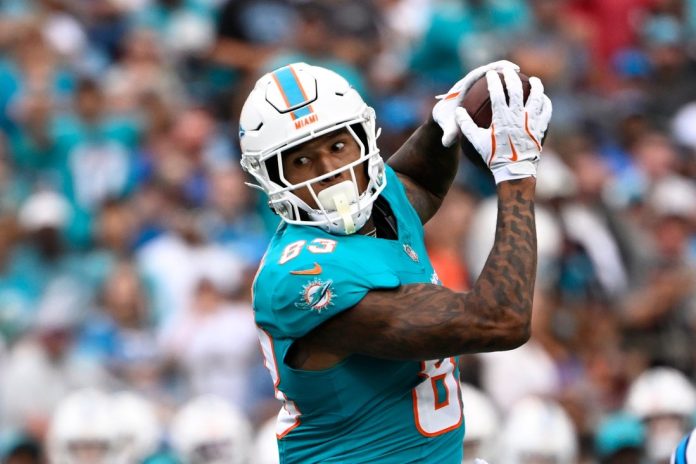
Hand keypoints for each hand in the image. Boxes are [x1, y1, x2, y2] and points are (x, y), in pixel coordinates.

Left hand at [432, 60, 519, 146]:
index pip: (474, 76)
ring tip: (521, 75)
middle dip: (501, 67)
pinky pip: (496, 84)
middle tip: (516, 70)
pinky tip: (519, 89)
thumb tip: (446, 142)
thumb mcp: (448, 129)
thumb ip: (448, 133)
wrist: (446, 119)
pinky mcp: (483, 89)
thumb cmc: (447, 122)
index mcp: (462, 89)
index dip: (485, 72)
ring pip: (494, 75)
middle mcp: (470, 84)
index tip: (497, 72)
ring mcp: (477, 85)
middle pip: (487, 70)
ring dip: (507, 74)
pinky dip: (507, 84)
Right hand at [455, 68, 551, 183]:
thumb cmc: (494, 157)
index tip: (490, 74)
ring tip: (533, 80)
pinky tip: (543, 98)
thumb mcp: (477, 142)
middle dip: (511, 76)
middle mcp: (518, 116)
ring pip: (537, 96)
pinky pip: (546, 110)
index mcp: (502, 118)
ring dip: (536, 86)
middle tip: (509, 70)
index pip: (497, 93)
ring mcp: (532, 121)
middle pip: (516, 90)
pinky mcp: (540, 127)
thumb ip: (466, 126)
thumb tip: (458, 112)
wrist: (515, 171)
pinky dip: (545, 102)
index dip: (493, 81)